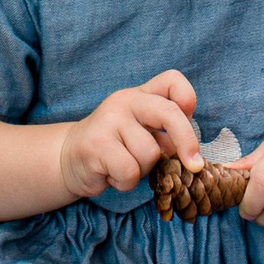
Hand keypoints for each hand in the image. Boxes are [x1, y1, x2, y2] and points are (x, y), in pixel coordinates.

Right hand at [58, 71, 201, 201]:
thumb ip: (165, 134)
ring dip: (143, 170)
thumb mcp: (142, 134)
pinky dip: (125, 182)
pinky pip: (129, 171)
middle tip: (194, 165)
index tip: (190, 119)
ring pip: (150, 153)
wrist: (69, 158)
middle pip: (169, 113)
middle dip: (187, 142)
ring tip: (125, 166)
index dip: (188, 99)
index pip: (172, 81)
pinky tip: (112, 175)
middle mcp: (125, 101)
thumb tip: (191, 155)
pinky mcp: (96, 144)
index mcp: (141, 95)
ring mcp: (109, 120)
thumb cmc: (115, 149)